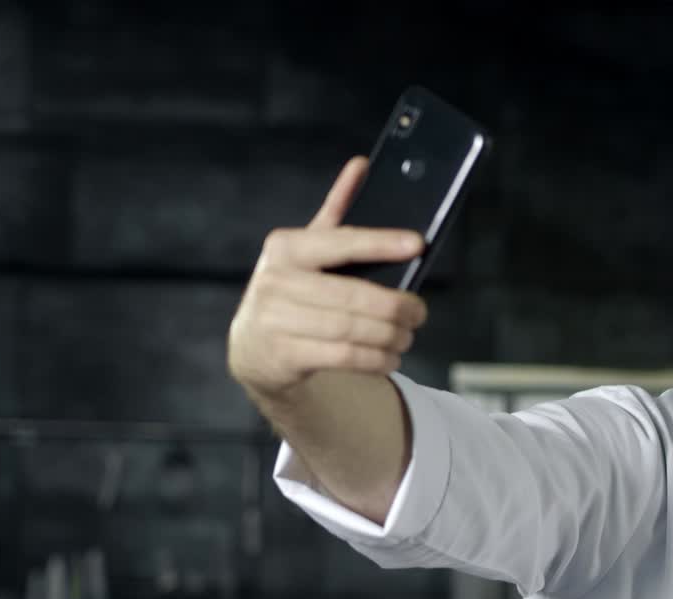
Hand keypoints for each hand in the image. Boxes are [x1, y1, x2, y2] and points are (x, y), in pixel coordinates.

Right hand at [228, 156, 428, 396]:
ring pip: (351, 329)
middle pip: (353, 295)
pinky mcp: (283, 356)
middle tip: (419, 312)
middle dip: (396, 306)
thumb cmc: (293, 290)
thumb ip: (335, 212)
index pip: (341, 241)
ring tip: (407, 336)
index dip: (381, 242)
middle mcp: (276, 281)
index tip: (418, 244)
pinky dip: (374, 358)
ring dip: (390, 336)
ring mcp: (275, 320)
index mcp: (286, 247)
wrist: (253, 347)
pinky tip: (390, 356)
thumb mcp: (308, 251)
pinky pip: (343, 356)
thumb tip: (361, 166)